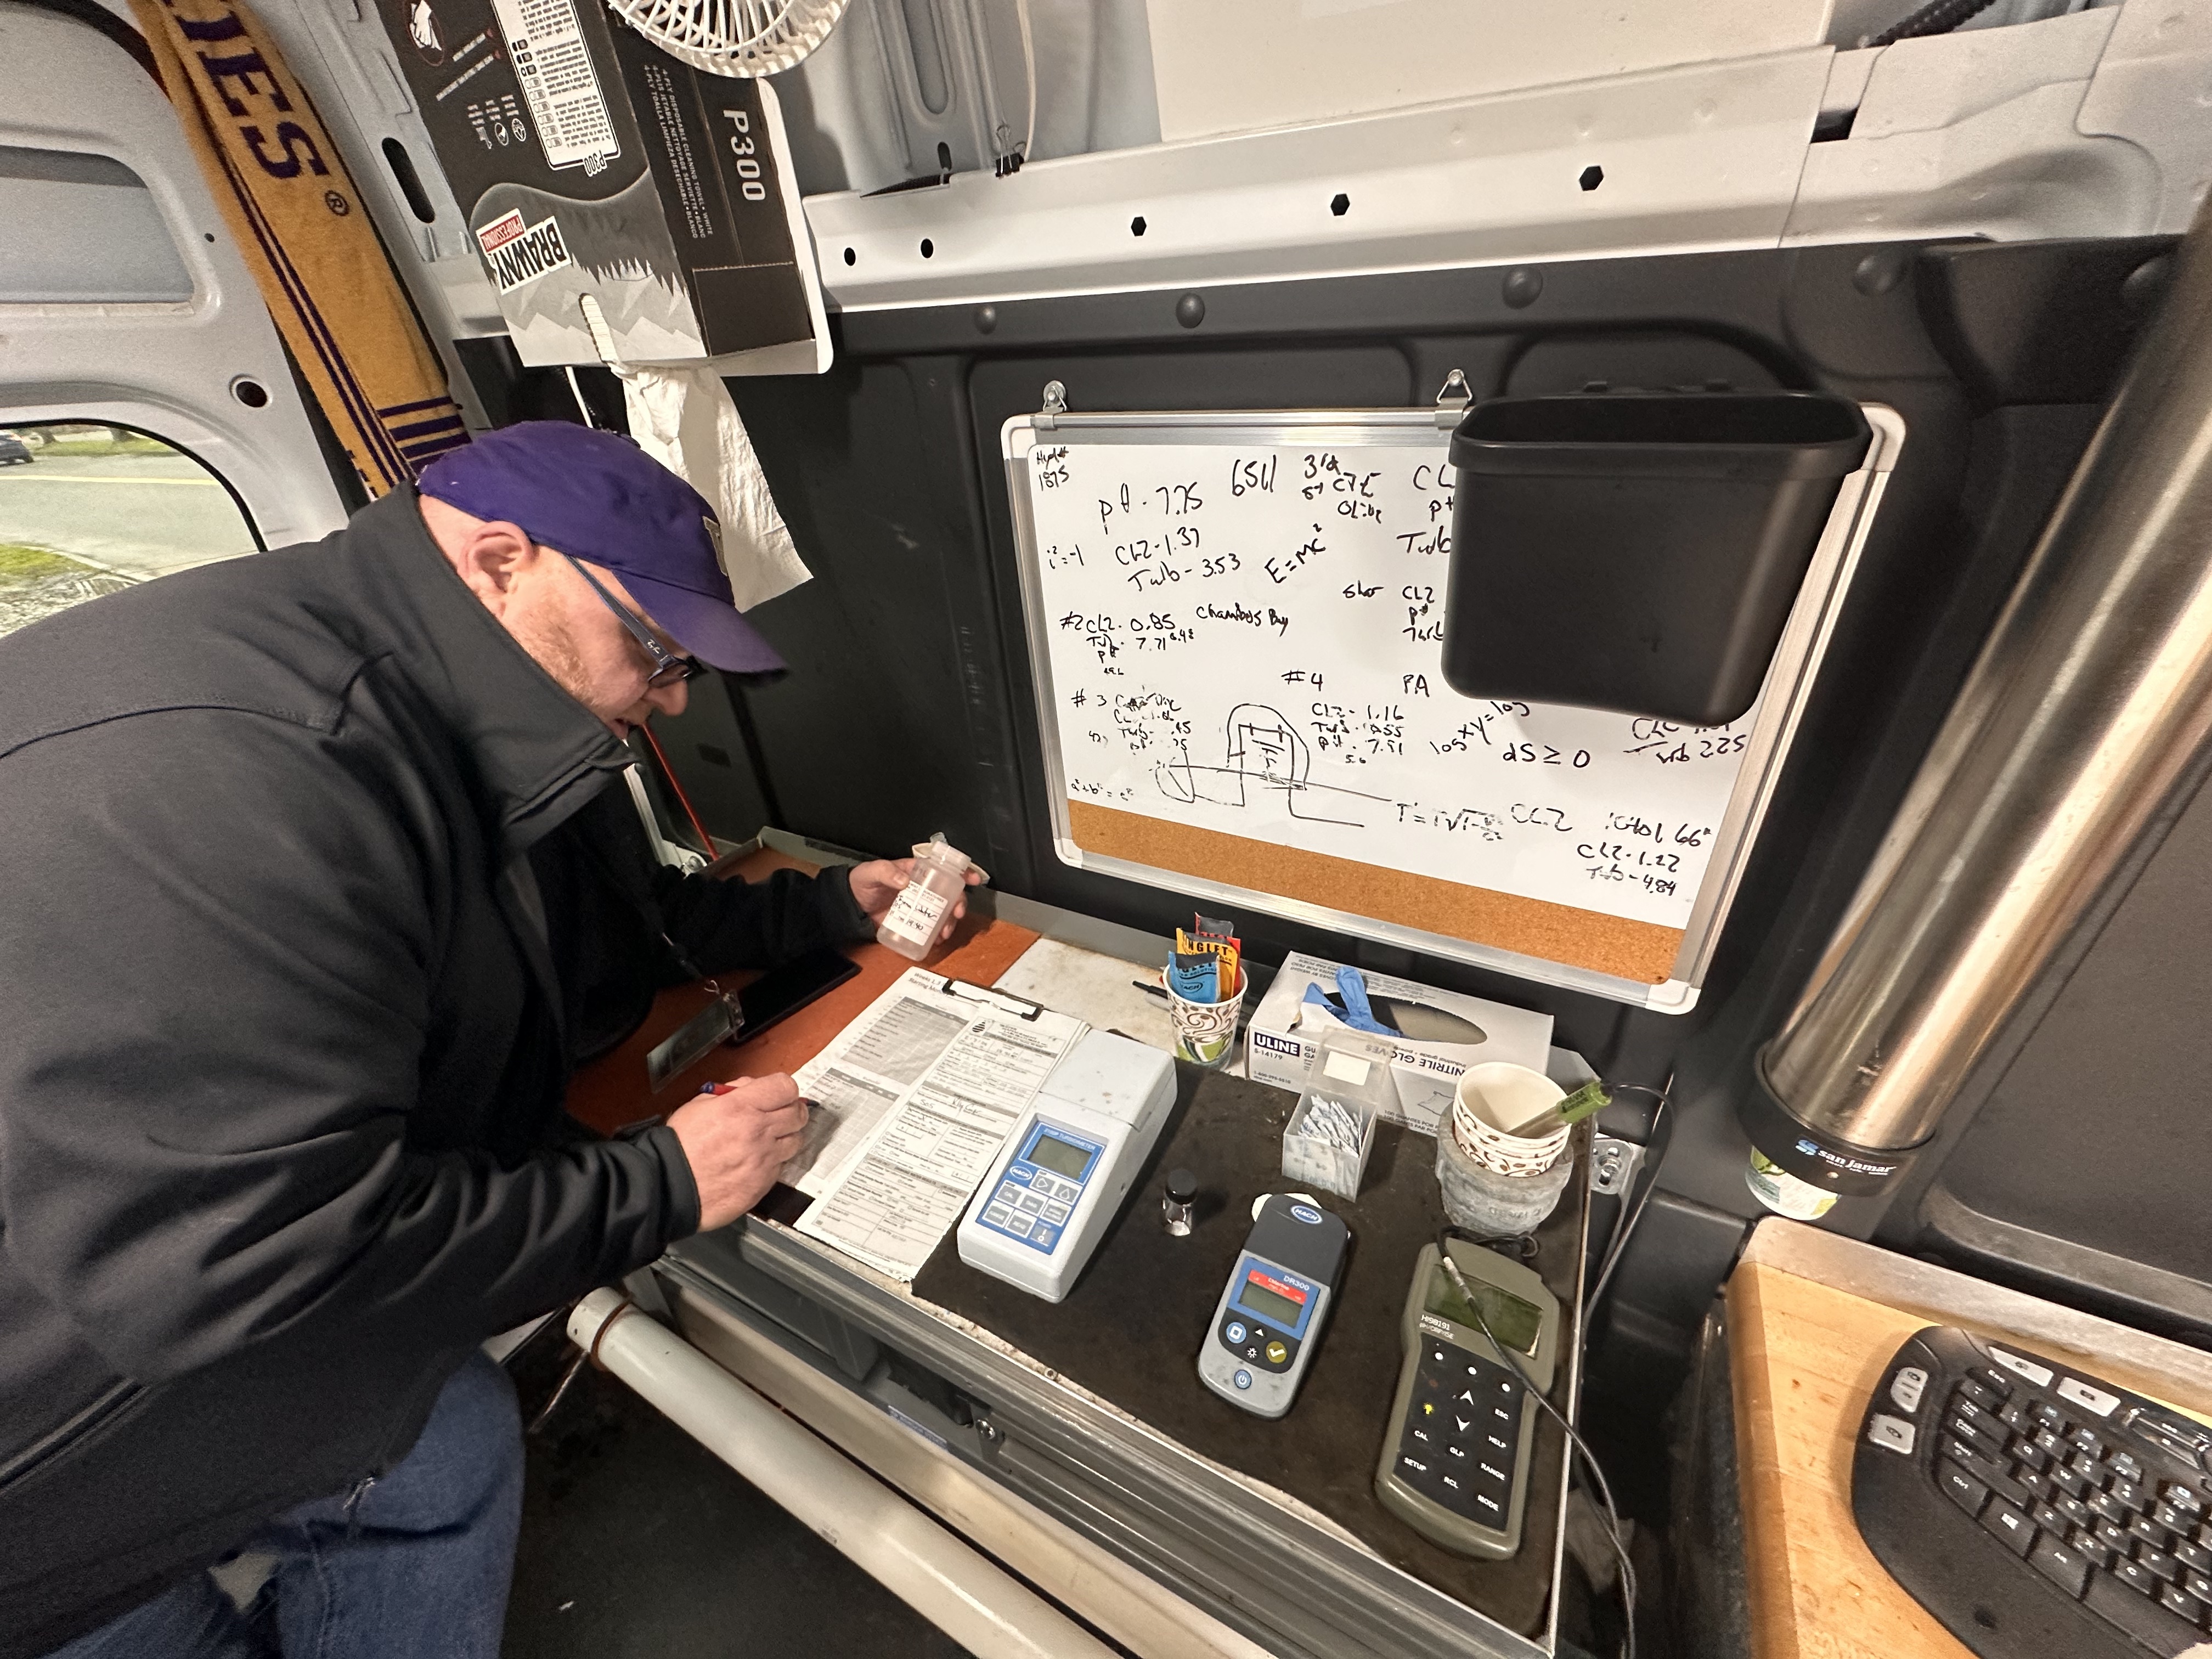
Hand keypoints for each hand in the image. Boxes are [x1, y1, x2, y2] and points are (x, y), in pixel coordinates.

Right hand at [666, 1073, 808, 1231]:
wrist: (669, 1188)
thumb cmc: (679, 1147)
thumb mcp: (698, 1105)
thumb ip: (729, 1093)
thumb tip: (750, 1088)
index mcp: (741, 1107)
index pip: (786, 1087)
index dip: (784, 1088)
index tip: (778, 1093)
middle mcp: (759, 1131)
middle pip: (799, 1113)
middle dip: (791, 1110)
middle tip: (780, 1114)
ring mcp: (764, 1159)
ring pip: (796, 1141)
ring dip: (786, 1137)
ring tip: (767, 1139)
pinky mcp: (764, 1183)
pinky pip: (781, 1166)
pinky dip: (774, 1161)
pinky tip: (755, 1161)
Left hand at [848, 856, 986, 946]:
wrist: (851, 905)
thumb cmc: (862, 882)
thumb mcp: (872, 872)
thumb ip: (886, 872)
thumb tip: (904, 880)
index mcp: (916, 871)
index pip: (943, 868)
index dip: (961, 872)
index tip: (973, 879)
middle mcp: (923, 888)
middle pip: (950, 893)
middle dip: (959, 903)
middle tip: (958, 913)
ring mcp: (920, 906)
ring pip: (944, 912)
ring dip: (950, 922)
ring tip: (945, 932)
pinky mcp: (913, 921)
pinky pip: (931, 928)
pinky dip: (938, 934)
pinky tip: (937, 940)